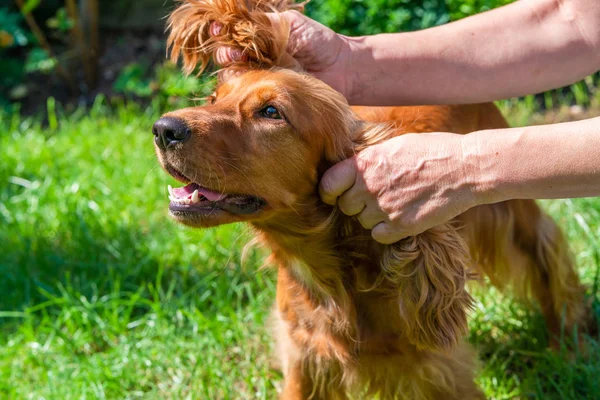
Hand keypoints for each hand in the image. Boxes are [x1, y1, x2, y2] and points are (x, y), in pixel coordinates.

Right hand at [210, 11, 352, 97]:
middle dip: (225, 52)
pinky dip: (242, 90)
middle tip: (234, 53)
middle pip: (227, 56)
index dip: (222, 32)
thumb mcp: (291, 24)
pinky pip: (248, 95)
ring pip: (233, 76)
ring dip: (232, 71)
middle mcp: (257, 59)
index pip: (232, 35)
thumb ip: (266, 23)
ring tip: (240, 65)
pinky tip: (246, 85)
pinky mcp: (268, 98)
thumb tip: (240, 24)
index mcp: (260, 39)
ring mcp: (261, 80)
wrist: (343, 69)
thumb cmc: (319, 42)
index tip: (218, 30)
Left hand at [319, 133, 480, 243]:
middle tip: (376, 196)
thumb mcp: (393, 145)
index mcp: (364, 163)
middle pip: (345, 206)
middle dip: (356, 203)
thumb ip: (367, 160)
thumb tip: (346, 167)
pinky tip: (402, 216)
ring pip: (362, 221)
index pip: (328, 184)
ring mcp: (384, 208)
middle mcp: (369, 186)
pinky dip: (386, 230)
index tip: (333, 195)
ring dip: (373, 216)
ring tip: (396, 202)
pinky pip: (378, 235)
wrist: (465, 168)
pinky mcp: (401, 226)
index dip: (329, 192)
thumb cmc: (432, 151)